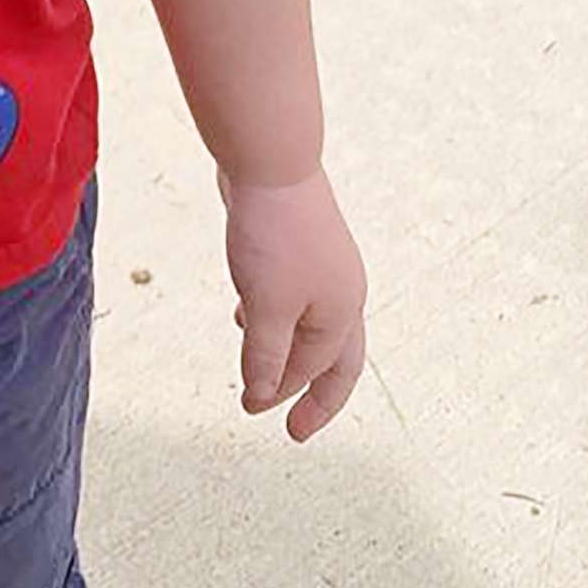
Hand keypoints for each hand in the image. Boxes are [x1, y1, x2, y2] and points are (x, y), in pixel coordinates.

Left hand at [220, 166, 365, 441]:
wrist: (271, 162)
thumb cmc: (274, 236)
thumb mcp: (266, 307)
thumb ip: (265, 356)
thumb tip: (261, 396)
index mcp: (343, 313)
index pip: (317, 371)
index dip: (287, 397)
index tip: (258, 415)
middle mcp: (342, 291)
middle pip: (333, 358)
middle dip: (310, 392)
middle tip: (292, 424)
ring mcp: (324, 265)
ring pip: (309, 323)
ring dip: (285, 349)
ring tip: (255, 364)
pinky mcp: (301, 243)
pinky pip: (292, 293)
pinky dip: (273, 313)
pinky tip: (244, 309)